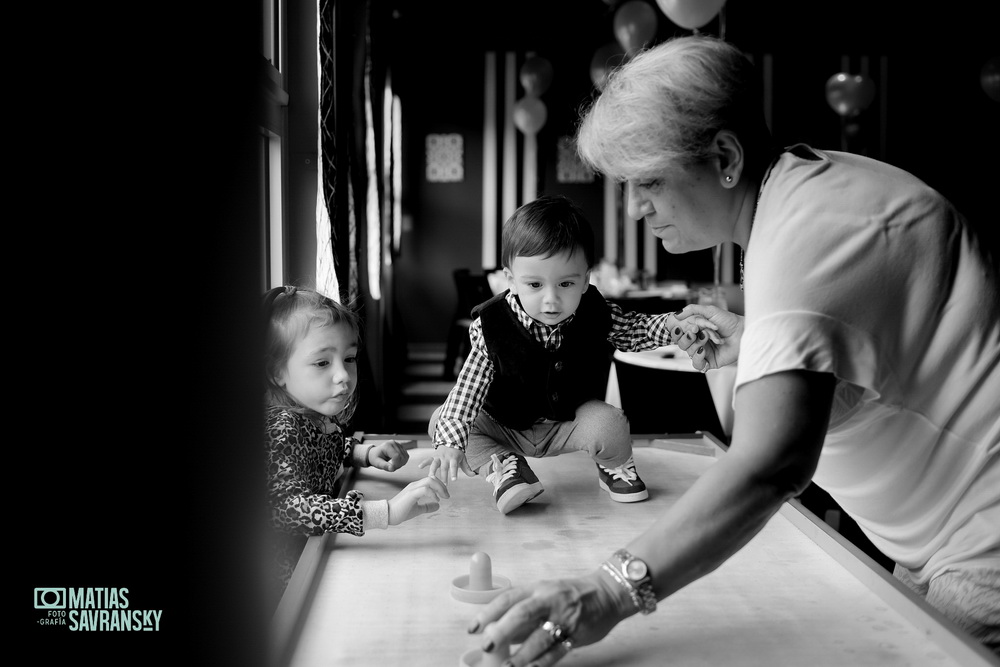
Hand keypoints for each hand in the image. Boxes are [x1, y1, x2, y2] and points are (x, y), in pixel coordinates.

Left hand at [367, 440, 408, 471]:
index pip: (396, 456)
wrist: (375, 453)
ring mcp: (398, 445)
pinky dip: (403, 461)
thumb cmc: (375, 457)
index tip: (391, 469)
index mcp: (387, 445)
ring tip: (393, 465)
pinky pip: (406, 456)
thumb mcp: (377, 463)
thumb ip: (385, 466)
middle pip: (402, 457)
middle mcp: (394, 443)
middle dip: (398, 465)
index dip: (396, 464)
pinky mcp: (401, 448)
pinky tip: (396, 462)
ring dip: (401, 464)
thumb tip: (392, 469)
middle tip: (391, 468)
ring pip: (405, 457)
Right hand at [387, 476, 448, 524]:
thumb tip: (438, 506)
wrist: (387, 514)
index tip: (445, 495)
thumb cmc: (401, 511)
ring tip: (443, 497)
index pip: (431, 480)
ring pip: (429, 481)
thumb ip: (427, 506)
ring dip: (440, 488)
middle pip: (432, 478)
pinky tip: (436, 500)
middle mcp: (414, 485)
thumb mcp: (417, 509)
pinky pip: (425, 489)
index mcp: (416, 487)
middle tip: (447, 496)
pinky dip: (433, 494)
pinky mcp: (411, 494)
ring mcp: (412, 488)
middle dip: (442, 486)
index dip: (440, 485)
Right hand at [417, 445, 474, 482]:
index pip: (454, 466)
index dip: (454, 473)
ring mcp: (438, 457)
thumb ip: (467, 468)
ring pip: (434, 464)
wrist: (450, 440)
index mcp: (453, 458)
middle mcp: (445, 458)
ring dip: (432, 470)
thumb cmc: (457, 453)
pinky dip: (423, 462)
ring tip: (430, 477)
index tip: (454, 480)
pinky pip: (428, 459)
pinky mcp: (433, 456)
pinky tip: (419, 467)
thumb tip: (474, 475)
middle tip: (444, 485)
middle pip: (444, 467)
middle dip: (444, 476)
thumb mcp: (463, 459)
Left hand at [467, 569, 632, 666]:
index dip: (488, 613)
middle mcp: (550, 600)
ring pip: (540, 637)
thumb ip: (522, 614)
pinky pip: (557, 652)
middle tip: (487, 647)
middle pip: (522, 614)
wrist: (608, 594)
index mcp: (538, 588)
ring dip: (521, 655)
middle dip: (502, 631)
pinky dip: (541, 662)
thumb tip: (496, 631)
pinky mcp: (577, 635)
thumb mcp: (544, 595)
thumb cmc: (570, 595)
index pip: (508, 598)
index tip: (472, 629)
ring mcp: (564, 618)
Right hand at [674, 304, 743, 370]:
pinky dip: (698, 357)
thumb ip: (691, 310)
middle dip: (686, 338)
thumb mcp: (709, 311)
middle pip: (681, 344)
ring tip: (707, 337)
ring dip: (696, 344)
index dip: (677, 332)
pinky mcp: (710, 361)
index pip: (679, 334)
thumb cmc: (728, 320)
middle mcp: (698, 341)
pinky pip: (697, 364)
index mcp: (696, 331)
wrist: (742, 331)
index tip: (680, 327)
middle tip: (695, 331)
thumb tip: (676, 314)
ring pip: (688, 353)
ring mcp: (704, 352)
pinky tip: (703, 350)